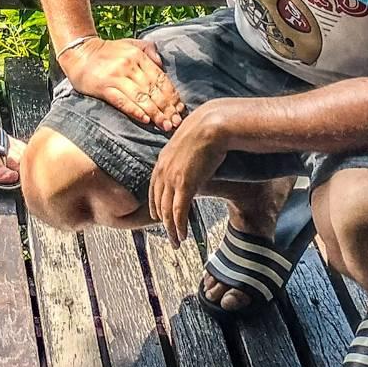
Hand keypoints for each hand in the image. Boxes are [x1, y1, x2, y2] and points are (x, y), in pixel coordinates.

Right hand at [63, 36, 183, 131]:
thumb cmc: (107, 51)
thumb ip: (148, 50)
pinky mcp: (104, 88)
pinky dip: (135, 111)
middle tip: (176, 123)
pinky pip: (122, 102)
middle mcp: (129, 66)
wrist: (79, 53)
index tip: (180, 109)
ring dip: (155, 113)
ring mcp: (116, 77)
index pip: (161, 78)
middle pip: (153, 90)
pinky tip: (145, 119)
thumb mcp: (130, 44)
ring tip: (164, 125)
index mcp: (138, 56)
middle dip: (167, 108)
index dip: (172, 95)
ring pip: (141, 98)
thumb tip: (162, 64)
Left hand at [148, 101, 228, 242]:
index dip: (156, 204)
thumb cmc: (206, 131)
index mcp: (162, 160)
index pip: (154, 188)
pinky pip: (179, 211)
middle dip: (163, 222)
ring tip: (176, 242)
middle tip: (169, 235)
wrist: (213, 124)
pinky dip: (179, 226)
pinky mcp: (184, 184)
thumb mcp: (188, 144)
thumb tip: (191, 164)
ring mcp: (172, 178)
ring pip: (167, 211)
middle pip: (159, 203)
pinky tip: (182, 236)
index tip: (159, 216)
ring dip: (172, 229)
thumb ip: (184, 157)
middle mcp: (163, 170)